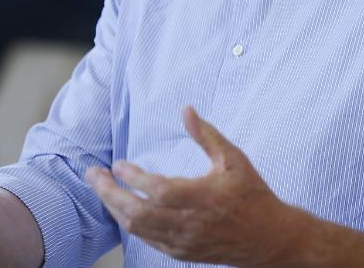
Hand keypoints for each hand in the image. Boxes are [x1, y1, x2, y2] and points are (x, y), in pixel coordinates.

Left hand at [88, 106, 301, 265]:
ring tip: (102, 189)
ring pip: (137, 229)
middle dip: (109, 193)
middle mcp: (190, 224)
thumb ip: (207, 135)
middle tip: (94, 175)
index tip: (119, 165)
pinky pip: (147, 240)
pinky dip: (130, 223)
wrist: (269, 238)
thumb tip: (187, 110)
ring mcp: (184, 242)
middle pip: (138, 213)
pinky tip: (123, 208)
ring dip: (115, 208)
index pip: (158, 190)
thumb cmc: (253, 195)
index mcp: (204, 198)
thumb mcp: (234, 160)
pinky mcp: (181, 253)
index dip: (134, 178)